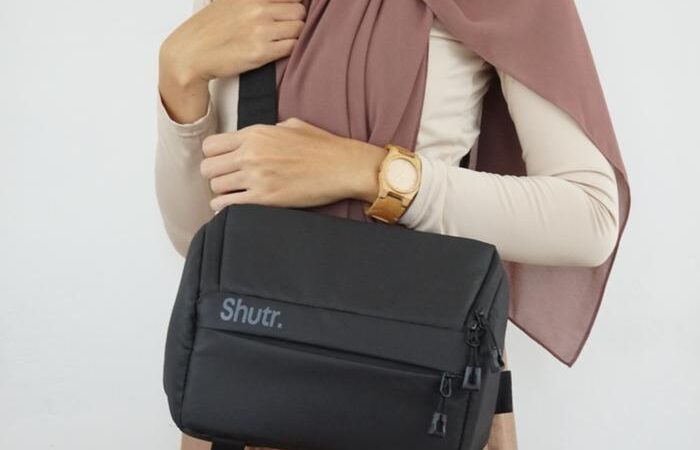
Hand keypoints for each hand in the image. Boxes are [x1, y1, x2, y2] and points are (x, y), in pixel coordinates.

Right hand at [159, 0, 305, 122]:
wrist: (191, 54)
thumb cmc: (209, 31)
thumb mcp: (230, 2)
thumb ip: (253, 1)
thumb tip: (277, 3)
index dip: (291, 4)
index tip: (288, 12)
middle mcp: (257, 9)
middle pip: (299, 11)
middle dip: (294, 20)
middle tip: (284, 28)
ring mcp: (261, 31)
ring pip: (299, 29)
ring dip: (294, 35)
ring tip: (280, 40)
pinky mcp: (261, 52)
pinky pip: (292, 47)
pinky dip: (290, 49)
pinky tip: (278, 49)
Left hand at [199, 117, 387, 211]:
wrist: (343, 167)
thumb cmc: (323, 146)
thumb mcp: (291, 126)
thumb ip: (267, 130)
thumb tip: (256, 138)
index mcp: (255, 134)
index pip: (210, 145)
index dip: (213, 156)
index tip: (222, 163)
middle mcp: (251, 154)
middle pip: (208, 168)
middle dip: (215, 175)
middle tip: (226, 180)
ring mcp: (256, 177)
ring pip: (215, 187)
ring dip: (222, 192)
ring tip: (234, 194)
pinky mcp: (265, 198)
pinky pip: (227, 206)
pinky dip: (224, 208)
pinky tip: (232, 208)